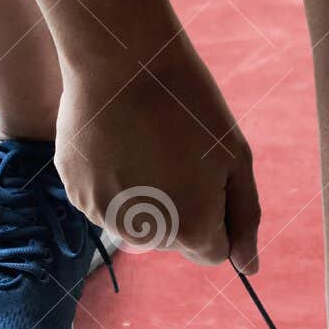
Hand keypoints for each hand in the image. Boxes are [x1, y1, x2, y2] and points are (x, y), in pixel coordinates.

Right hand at [55, 39, 260, 271]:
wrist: (122, 60)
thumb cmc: (189, 104)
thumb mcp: (235, 157)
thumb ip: (245, 217)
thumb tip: (250, 268)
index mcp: (193, 229)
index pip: (212, 252)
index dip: (216, 213)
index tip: (207, 172)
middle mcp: (147, 236)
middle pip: (173, 240)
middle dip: (181, 206)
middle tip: (174, 149)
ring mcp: (106, 218)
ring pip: (136, 222)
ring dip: (144, 195)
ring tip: (143, 142)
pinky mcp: (77, 196)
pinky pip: (104, 202)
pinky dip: (112, 180)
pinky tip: (115, 141)